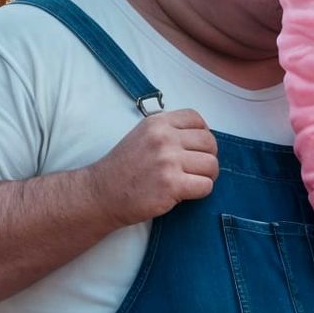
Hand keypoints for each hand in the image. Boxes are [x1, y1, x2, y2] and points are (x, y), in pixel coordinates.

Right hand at [88, 109, 218, 224]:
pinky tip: (185, 193)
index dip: (203, 134)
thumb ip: (168, 131)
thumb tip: (201, 136)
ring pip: (211, 165)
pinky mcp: (171, 185)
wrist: (101, 193)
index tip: (196, 148)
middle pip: (209, 143)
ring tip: (191, 181)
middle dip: (208, 157)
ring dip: (206, 176)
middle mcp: (164, 138)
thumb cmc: (123, 168)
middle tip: (196, 169)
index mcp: (157, 123)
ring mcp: (168, 161)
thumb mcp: (142, 135)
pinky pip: (206, 186)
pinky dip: (200, 191)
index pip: (197, 119)